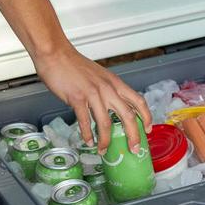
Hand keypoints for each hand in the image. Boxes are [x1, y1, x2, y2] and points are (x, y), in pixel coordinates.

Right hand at [35, 49, 152, 152]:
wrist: (56, 54)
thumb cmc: (75, 65)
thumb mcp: (100, 76)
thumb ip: (108, 90)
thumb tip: (113, 107)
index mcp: (115, 83)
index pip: (138, 101)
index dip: (146, 117)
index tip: (148, 129)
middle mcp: (108, 89)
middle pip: (128, 116)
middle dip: (133, 135)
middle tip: (134, 148)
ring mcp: (93, 93)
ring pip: (106, 123)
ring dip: (106, 140)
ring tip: (103, 150)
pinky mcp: (77, 98)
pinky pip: (85, 121)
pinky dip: (87, 134)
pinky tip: (88, 141)